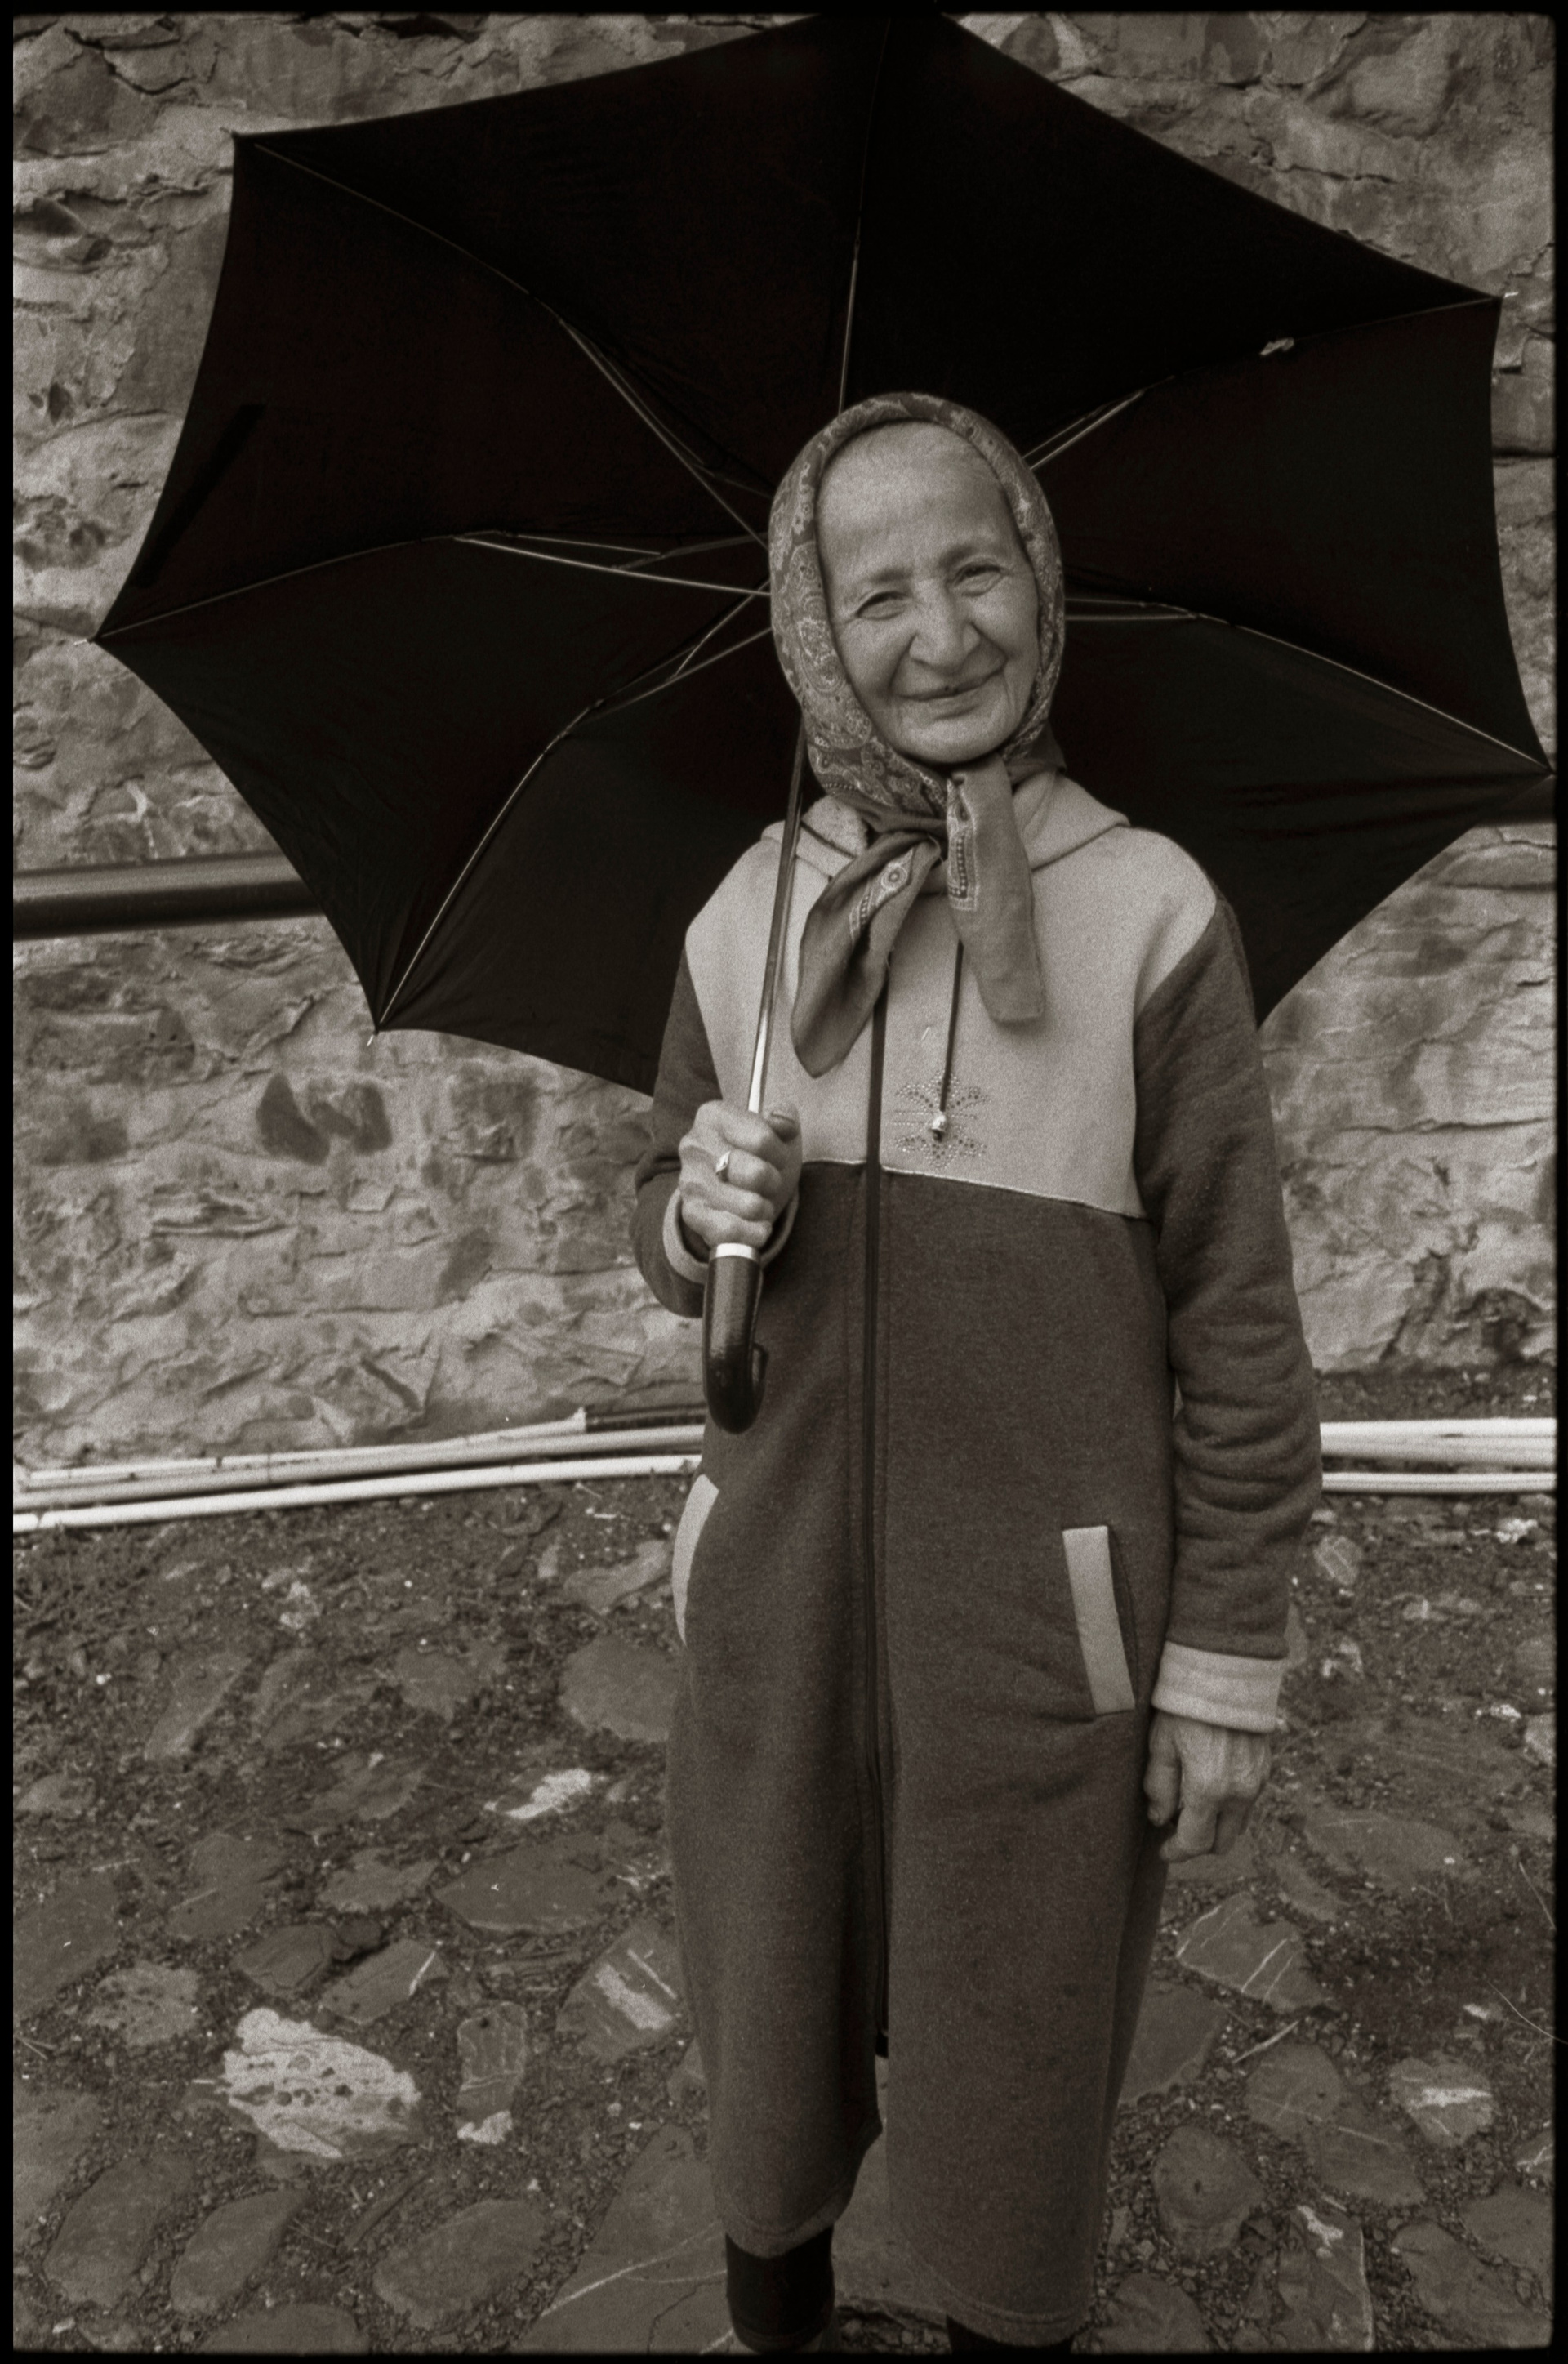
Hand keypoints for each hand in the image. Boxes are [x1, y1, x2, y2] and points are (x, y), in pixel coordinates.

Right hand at [677, 1100, 801, 1252]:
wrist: (738, 1187)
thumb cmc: (760, 1155)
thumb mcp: (778, 1131)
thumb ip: (785, 1119)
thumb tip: (784, 1123)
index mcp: (713, 1116)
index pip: (762, 1139)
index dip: (780, 1154)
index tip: (777, 1157)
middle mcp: (694, 1145)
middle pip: (757, 1174)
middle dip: (773, 1182)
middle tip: (769, 1182)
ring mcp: (690, 1180)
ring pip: (750, 1206)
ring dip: (765, 1209)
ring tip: (760, 1202)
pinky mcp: (691, 1212)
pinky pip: (729, 1230)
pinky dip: (752, 1233)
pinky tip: (758, 1228)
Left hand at [1143, 1710, 1270, 1862]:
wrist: (1226, 1673)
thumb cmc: (1187, 1706)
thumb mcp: (1162, 1745)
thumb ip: (1160, 1787)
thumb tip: (1160, 1818)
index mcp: (1209, 1789)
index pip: (1195, 1842)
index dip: (1177, 1852)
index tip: (1164, 1849)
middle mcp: (1239, 1792)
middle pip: (1222, 1843)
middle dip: (1199, 1843)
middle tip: (1177, 1828)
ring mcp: (1257, 1782)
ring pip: (1238, 1824)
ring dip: (1217, 1824)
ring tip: (1192, 1804)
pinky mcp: (1265, 1769)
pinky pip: (1248, 1802)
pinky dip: (1230, 1804)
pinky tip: (1211, 1785)